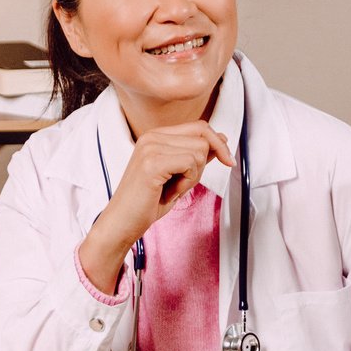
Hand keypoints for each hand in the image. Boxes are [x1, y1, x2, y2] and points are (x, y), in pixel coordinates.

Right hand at [80, 122, 232, 292]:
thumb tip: (222, 140)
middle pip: (203, 138)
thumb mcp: (179, 175)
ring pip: (199, 152)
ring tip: (172, 189)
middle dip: (203, 166)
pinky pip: (190, 164)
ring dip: (193, 177)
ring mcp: (151, 147)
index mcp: (156, 135)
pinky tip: (170, 193)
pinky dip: (186, 183)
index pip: (200, 126)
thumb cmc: (148, 202)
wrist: (122, 223)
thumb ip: (197, 155)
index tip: (228, 161)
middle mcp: (152, 136)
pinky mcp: (152, 162)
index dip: (218, 143)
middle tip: (183, 184)